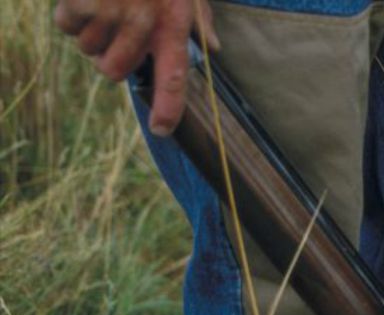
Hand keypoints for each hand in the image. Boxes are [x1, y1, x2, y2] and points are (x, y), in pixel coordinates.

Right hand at [54, 0, 219, 135]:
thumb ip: (200, 20)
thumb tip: (213, 49)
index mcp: (171, 25)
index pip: (174, 78)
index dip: (168, 107)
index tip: (162, 130)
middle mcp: (141, 24)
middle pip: (112, 72)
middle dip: (108, 60)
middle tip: (114, 35)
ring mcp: (108, 13)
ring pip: (88, 49)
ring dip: (90, 34)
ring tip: (102, 5)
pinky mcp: (80, 2)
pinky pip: (67, 27)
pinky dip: (70, 15)